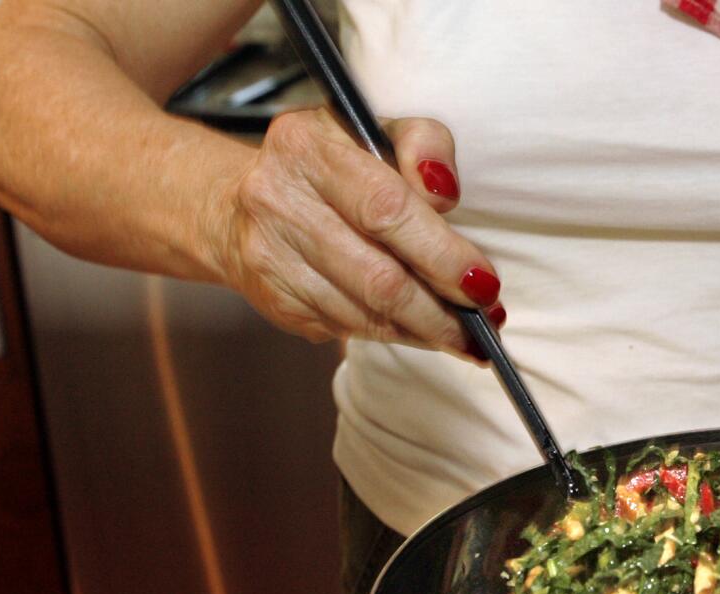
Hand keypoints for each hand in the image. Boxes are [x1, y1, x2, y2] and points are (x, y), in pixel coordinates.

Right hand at [213, 108, 503, 360]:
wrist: (234, 205)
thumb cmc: (327, 167)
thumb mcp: (374, 131)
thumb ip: (422, 145)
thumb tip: (446, 194)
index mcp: (307, 147)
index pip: (387, 208)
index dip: (441, 253)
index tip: (483, 282)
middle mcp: (278, 201)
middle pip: (379, 276)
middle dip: (442, 309)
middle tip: (485, 323)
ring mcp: (270, 258)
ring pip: (366, 314)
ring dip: (426, 331)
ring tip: (465, 335)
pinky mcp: (275, 302)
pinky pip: (349, 329)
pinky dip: (395, 334)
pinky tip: (422, 331)